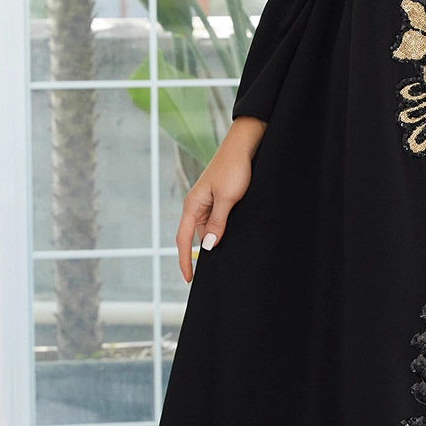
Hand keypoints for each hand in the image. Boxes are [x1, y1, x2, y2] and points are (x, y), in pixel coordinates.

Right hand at [176, 116, 265, 280]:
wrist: (243, 147)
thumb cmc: (234, 169)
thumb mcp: (228, 199)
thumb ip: (218, 223)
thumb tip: (207, 247)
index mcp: (192, 206)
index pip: (183, 240)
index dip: (185, 260)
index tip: (189, 279)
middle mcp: (196, 206)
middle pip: (194, 237)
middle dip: (201, 255)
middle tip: (211, 275)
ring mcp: (206, 203)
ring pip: (207, 230)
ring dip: (214, 242)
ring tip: (224, 258)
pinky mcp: (217, 200)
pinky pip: (216, 221)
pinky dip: (220, 232)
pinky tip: (229, 239)